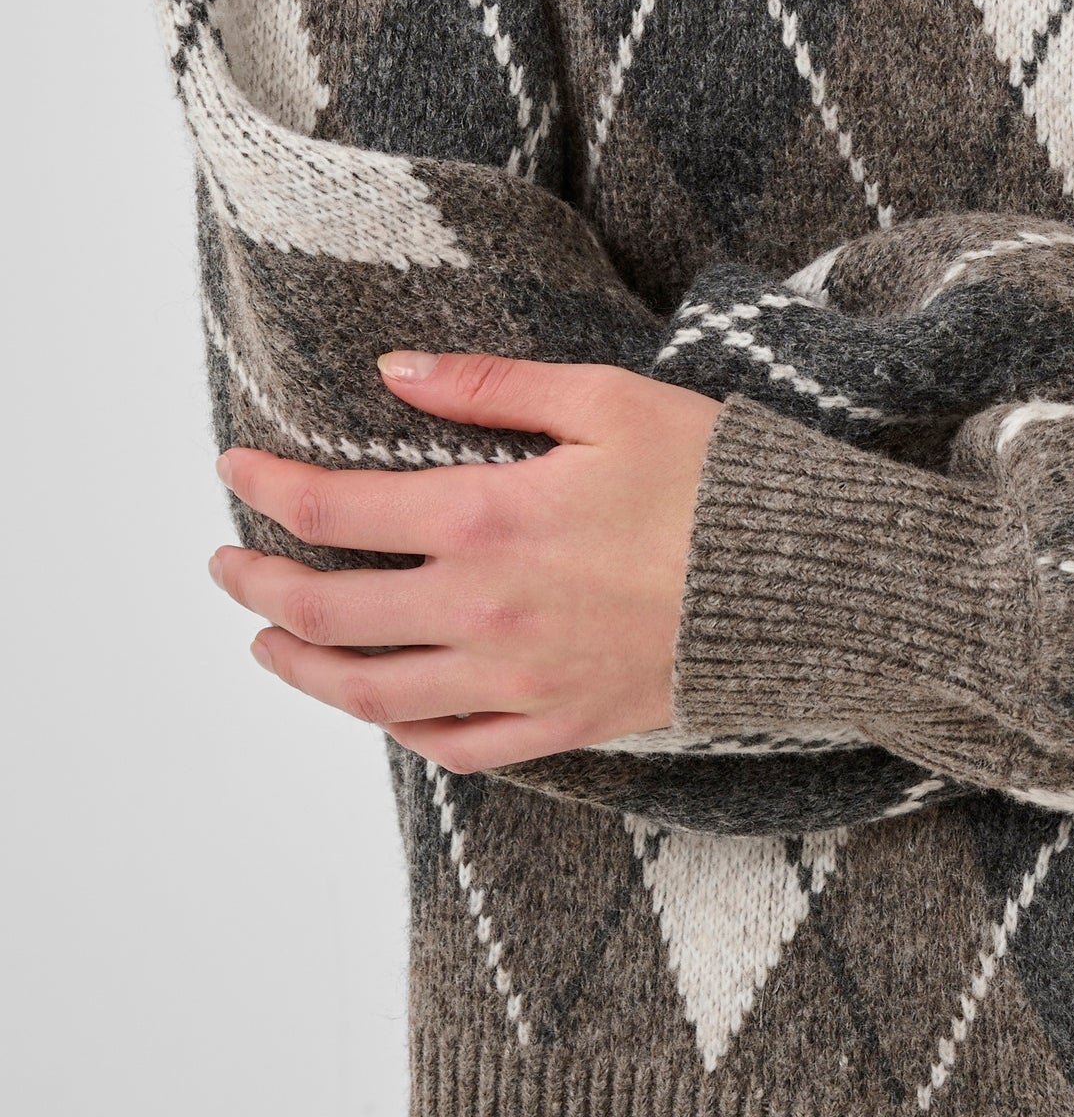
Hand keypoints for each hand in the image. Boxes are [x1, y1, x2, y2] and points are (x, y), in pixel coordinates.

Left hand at [209, 354, 721, 769]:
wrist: (803, 583)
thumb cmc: (713, 476)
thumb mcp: (607, 398)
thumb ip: (493, 385)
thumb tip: (397, 368)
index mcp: (488, 520)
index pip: (336, 513)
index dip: (270, 490)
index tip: (234, 469)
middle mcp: (483, 613)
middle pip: (329, 614)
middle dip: (259, 587)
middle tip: (225, 565)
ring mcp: (517, 682)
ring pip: (371, 696)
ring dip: (303, 669)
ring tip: (270, 642)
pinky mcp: (559, 726)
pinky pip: (452, 748)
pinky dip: (399, 731)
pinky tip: (381, 706)